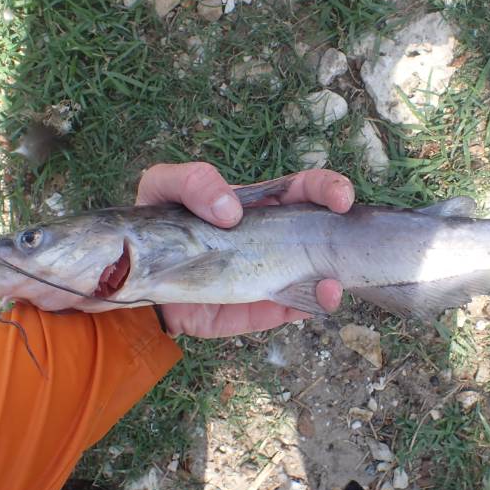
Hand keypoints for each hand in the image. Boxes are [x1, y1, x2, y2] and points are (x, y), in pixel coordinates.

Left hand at [136, 162, 353, 337]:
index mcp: (261, 202)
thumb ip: (193, 183)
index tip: (341, 197)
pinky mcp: (260, 307)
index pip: (305, 189)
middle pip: (324, 230)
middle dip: (347, 230)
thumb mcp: (165, 187)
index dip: (328, 188)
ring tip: (332, 285)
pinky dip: (308, 306)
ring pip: (318, 275)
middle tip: (351, 234)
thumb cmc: (159, 224)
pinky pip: (292, 307)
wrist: (138, 279)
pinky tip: (318, 302)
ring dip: (332, 280)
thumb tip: (231, 210)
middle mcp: (276, 238)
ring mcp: (272, 274)